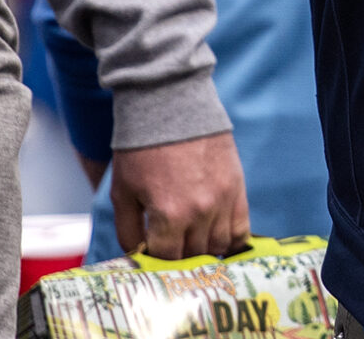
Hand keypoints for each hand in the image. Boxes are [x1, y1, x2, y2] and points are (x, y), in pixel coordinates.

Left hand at [108, 132, 248, 259]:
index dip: (157, 260)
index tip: (152, 253)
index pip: (167, 259)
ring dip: (203, 249)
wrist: (170, 104)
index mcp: (168, 214)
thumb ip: (128, 230)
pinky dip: (230, 241)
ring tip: (191, 240)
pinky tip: (217, 239)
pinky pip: (241, 231)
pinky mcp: (237, 188)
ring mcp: (222, 201)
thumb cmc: (141, 148)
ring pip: (218, 247)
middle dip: (178, 255)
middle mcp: (199, 212)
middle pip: (193, 256)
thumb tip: (138, 256)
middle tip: (170, 246)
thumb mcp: (123, 190)